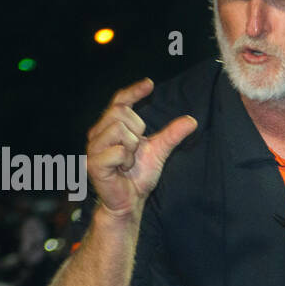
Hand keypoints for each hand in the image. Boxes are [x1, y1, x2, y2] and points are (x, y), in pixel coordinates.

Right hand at [87, 78, 197, 221]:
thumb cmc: (138, 176)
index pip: (120, 101)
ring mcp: (93, 148)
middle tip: (135, 150)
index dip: (133, 91)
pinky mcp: (92, 163)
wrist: (129, 201)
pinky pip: (117, 151)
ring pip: (119, 129)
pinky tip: (121, 170)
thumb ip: (171, 135)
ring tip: (127, 162)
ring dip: (131, 148)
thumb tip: (192, 120)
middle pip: (121, 113)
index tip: (150, 84)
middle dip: (137, 131)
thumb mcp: (158, 152)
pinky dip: (125, 161)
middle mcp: (98, 134)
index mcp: (110, 128)